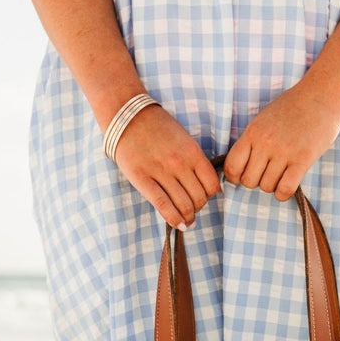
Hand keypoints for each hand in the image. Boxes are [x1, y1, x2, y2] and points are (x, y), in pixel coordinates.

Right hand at [112, 103, 221, 228]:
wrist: (127, 116)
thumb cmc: (157, 128)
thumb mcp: (184, 139)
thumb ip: (196, 161)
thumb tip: (209, 188)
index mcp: (192, 152)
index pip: (212, 185)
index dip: (210, 196)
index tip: (203, 197)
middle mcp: (179, 163)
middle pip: (199, 198)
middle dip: (198, 208)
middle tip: (192, 209)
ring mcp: (161, 172)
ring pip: (184, 205)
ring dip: (188, 217)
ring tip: (186, 220)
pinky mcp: (142, 179)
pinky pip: (164, 206)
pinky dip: (174, 219)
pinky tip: (178, 224)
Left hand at [223, 76, 339, 200]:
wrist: (322, 94)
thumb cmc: (293, 107)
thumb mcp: (264, 119)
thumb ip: (252, 141)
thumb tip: (240, 166)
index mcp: (253, 132)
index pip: (232, 166)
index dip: (235, 177)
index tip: (245, 174)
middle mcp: (265, 142)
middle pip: (249, 181)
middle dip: (257, 181)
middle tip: (268, 172)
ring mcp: (284, 151)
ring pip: (267, 187)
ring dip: (273, 186)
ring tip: (282, 173)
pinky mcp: (303, 159)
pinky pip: (285, 189)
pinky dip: (284, 193)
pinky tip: (288, 183)